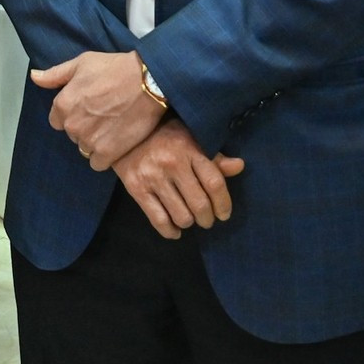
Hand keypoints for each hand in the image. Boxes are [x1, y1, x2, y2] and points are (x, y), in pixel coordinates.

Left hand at [31, 51, 164, 171]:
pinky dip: (105, 156)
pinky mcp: (109, 153)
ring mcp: (90, 141)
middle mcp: (72, 125)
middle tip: (103, 114)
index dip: (71, 113)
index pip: (56, 120)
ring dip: (94, 142)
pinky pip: (97, 163)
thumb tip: (34, 77)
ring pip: (84, 149)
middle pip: (72, 134)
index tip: (87, 107)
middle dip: (84, 127)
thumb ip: (55, 75)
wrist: (148, 82)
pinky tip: (115, 142)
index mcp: (62, 105)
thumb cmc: (114, 69)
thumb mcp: (81, 63)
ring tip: (111, 127)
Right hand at [114, 121, 245, 239]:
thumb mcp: (191, 139)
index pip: (214, 183)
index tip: (224, 214)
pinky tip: (175, 230)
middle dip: (207, 219)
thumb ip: (214, 157)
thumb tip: (239, 166)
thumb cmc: (165, 136)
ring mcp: (152, 176)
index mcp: (188, 149)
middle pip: (200, 204)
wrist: (124, 132)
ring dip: (189, 223)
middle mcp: (171, 163)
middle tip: (207, 220)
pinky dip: (170, 231)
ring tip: (189, 219)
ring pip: (181, 216)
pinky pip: (159, 220)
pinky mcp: (136, 188)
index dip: (224, 203)